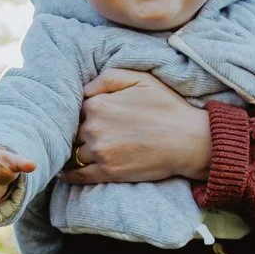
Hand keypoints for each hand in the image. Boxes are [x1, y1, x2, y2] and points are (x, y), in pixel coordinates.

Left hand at [62, 69, 211, 184]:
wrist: (189, 140)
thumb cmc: (166, 107)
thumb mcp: (139, 79)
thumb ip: (106, 78)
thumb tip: (84, 89)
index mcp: (97, 104)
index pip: (75, 109)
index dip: (82, 113)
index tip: (89, 117)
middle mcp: (93, 128)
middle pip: (73, 131)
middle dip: (78, 132)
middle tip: (90, 134)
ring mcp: (99, 152)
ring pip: (74, 152)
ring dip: (74, 152)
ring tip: (74, 152)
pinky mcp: (107, 172)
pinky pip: (78, 175)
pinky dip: (69, 174)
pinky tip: (65, 173)